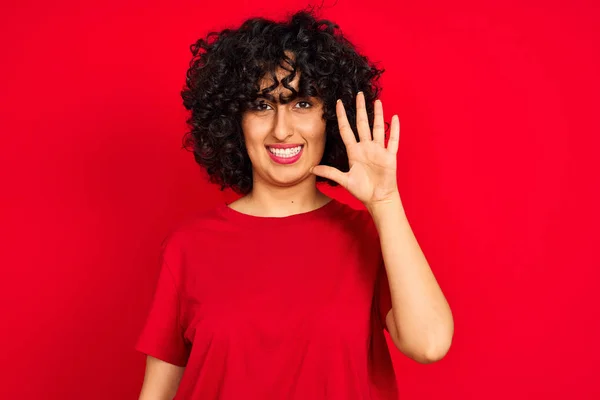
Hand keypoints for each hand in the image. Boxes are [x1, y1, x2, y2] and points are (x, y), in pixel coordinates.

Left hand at [311, 92, 400, 207]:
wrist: (378, 199)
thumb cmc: (362, 190)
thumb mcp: (344, 180)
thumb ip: (330, 173)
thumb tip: (311, 170)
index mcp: (354, 151)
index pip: (346, 130)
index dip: (342, 117)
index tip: (338, 103)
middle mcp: (366, 148)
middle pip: (362, 124)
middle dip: (360, 109)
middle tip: (359, 95)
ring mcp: (378, 150)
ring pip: (378, 128)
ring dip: (377, 115)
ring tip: (377, 101)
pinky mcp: (389, 156)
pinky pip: (393, 140)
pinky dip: (394, 129)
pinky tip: (394, 118)